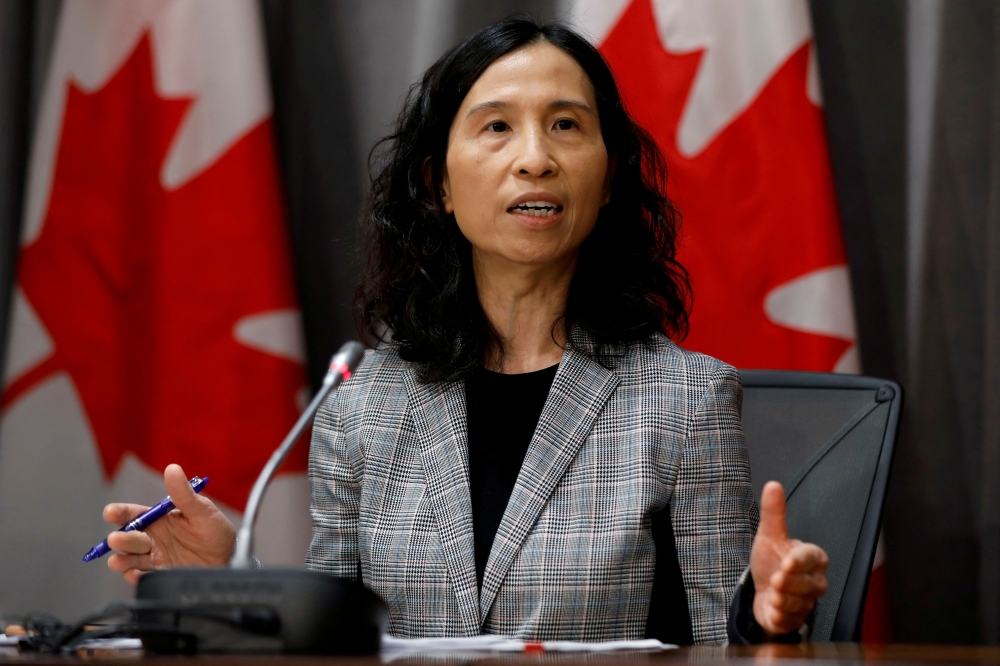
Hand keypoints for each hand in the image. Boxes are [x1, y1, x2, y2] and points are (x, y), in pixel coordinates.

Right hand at [104, 463, 235, 584]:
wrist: (230, 558)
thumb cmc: (216, 531)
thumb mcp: (202, 510)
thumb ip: (184, 494)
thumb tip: (172, 468)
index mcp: (159, 519)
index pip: (134, 514)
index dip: (120, 512)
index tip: (110, 512)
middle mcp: (153, 538)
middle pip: (130, 537)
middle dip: (121, 538)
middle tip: (116, 539)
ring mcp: (155, 557)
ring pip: (131, 558)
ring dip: (122, 560)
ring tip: (117, 561)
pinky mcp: (161, 574)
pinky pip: (144, 576)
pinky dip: (136, 576)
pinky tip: (135, 574)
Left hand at [750, 481, 828, 636]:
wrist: (762, 590)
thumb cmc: (771, 560)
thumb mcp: (769, 536)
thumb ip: (773, 513)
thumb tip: (773, 485)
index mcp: (813, 557)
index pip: (812, 557)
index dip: (799, 561)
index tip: (786, 562)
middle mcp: (816, 581)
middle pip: (808, 584)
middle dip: (789, 583)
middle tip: (774, 580)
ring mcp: (809, 602)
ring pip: (800, 603)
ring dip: (782, 600)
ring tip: (771, 594)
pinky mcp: (797, 620)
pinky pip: (791, 621)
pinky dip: (779, 617)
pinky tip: (771, 610)